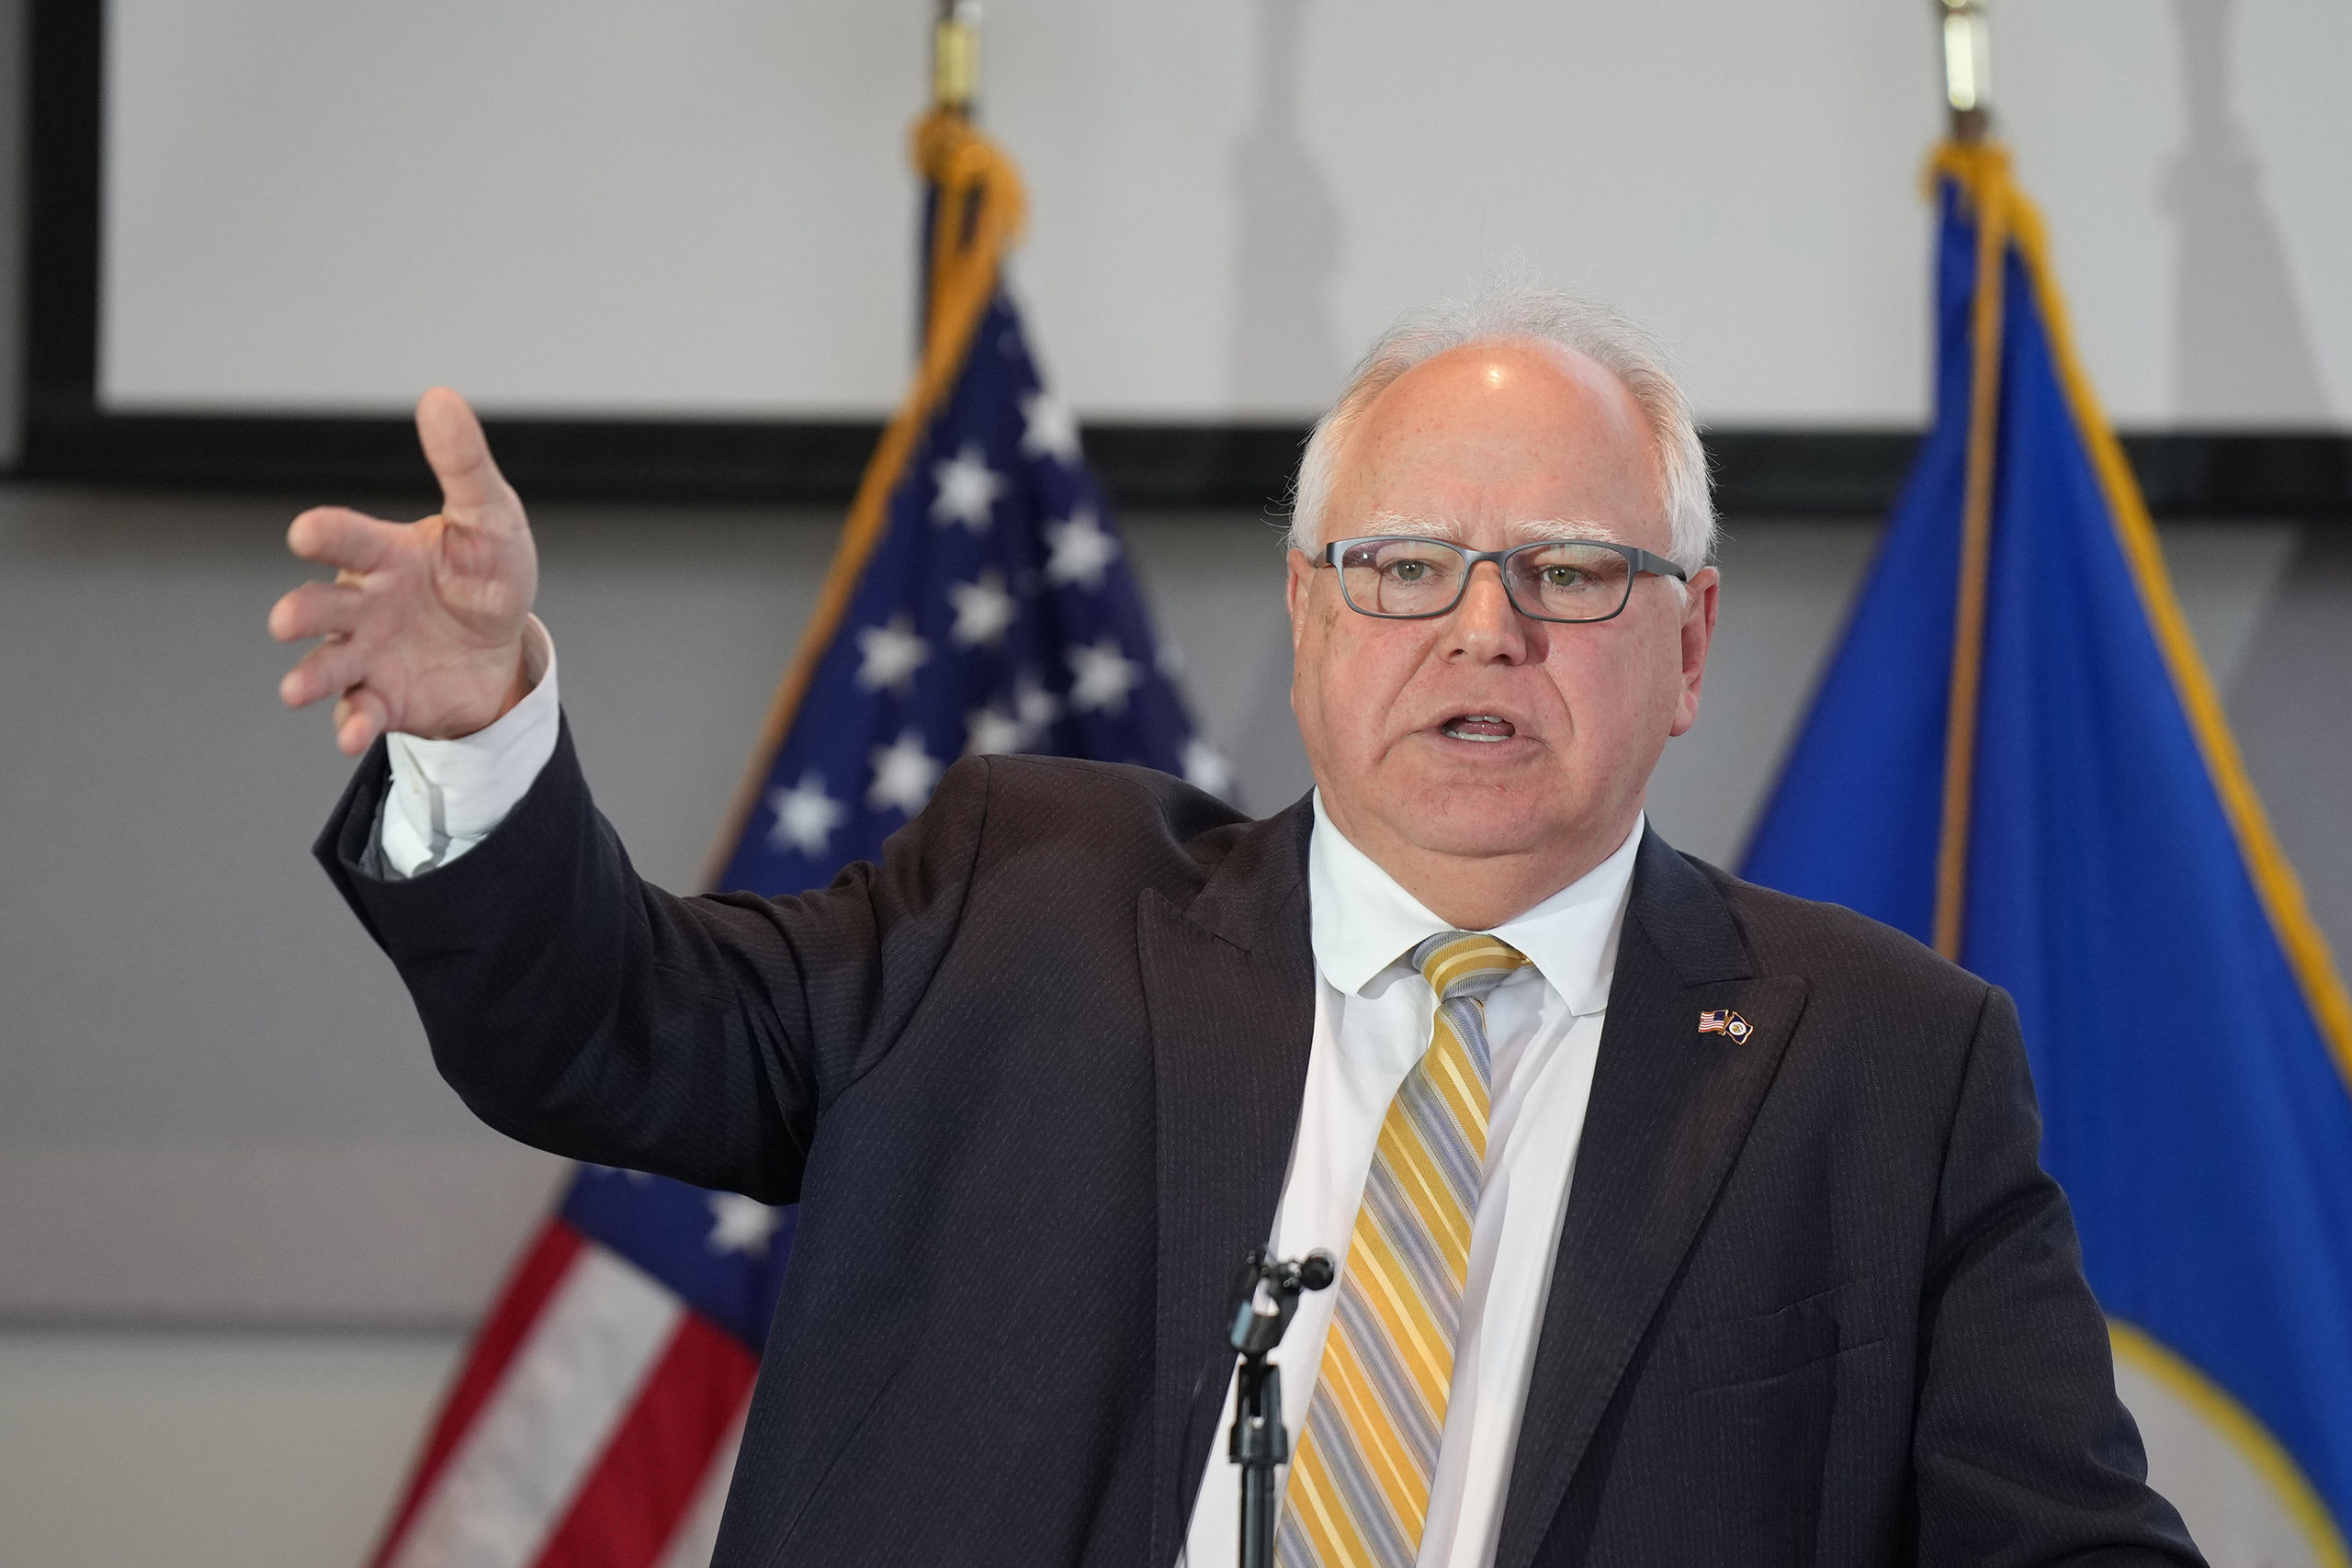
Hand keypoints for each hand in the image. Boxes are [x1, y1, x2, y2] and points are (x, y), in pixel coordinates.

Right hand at [270, 388, 540, 754]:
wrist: (505, 647)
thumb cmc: (487, 573)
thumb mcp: (492, 518)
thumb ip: (463, 466)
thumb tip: (440, 396)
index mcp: (384, 555)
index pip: (347, 539)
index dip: (326, 535)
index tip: (306, 533)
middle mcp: (364, 605)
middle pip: (321, 605)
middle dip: (302, 611)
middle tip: (287, 620)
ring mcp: (369, 654)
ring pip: (327, 664)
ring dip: (308, 676)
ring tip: (294, 688)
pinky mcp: (385, 698)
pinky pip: (360, 712)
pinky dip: (352, 723)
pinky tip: (353, 733)